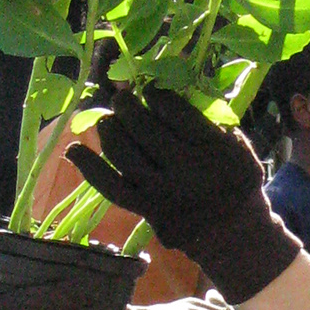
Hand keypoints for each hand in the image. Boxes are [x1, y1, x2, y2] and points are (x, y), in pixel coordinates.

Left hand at [66, 88, 298, 304]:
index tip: (151, 89)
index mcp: (213, 147)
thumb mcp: (236, 142)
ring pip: (123, 153)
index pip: (172, 109)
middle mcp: (186, 170)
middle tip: (122, 97)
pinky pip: (110, 187)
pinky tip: (74, 150)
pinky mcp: (145, 208)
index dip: (155, 93)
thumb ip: (207, 114)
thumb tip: (167, 77)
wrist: (232, 232)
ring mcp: (162, 192)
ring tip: (110, 119)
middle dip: (127, 105)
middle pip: (143, 128)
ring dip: (109, 129)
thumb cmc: (234, 178)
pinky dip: (88, 167)